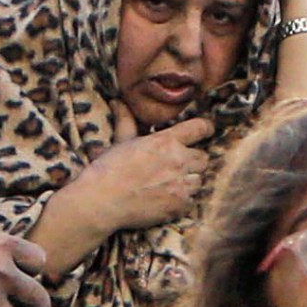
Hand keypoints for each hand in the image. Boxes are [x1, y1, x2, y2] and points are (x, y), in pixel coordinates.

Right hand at [58, 106, 213, 238]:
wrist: (101, 201)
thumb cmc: (108, 169)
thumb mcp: (120, 141)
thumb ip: (127, 121)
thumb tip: (118, 102)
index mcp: (166, 141)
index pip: (200, 128)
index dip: (205, 129)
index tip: (205, 131)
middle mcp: (178, 160)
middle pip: (203, 158)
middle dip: (192, 161)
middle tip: (176, 166)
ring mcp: (181, 184)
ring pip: (199, 180)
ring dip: (188, 182)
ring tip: (168, 185)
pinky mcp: (180, 205)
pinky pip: (191, 201)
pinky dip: (181, 201)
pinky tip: (164, 200)